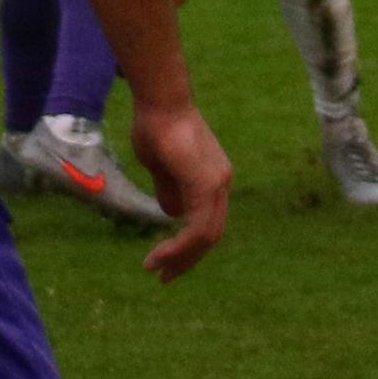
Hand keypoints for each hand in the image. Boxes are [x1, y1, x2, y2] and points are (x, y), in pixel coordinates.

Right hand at [126, 97, 233, 279]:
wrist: (160, 101)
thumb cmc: (156, 126)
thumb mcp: (161, 167)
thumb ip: (170, 190)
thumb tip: (172, 215)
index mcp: (214, 178)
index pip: (208, 222)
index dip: (188, 245)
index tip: (165, 260)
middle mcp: (222, 182)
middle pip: (211, 235)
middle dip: (186, 260)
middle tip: (163, 277)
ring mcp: (217, 183)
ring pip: (206, 236)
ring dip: (180, 257)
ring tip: (155, 268)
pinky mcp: (205, 184)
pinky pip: (198, 227)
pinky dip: (180, 246)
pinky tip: (161, 255)